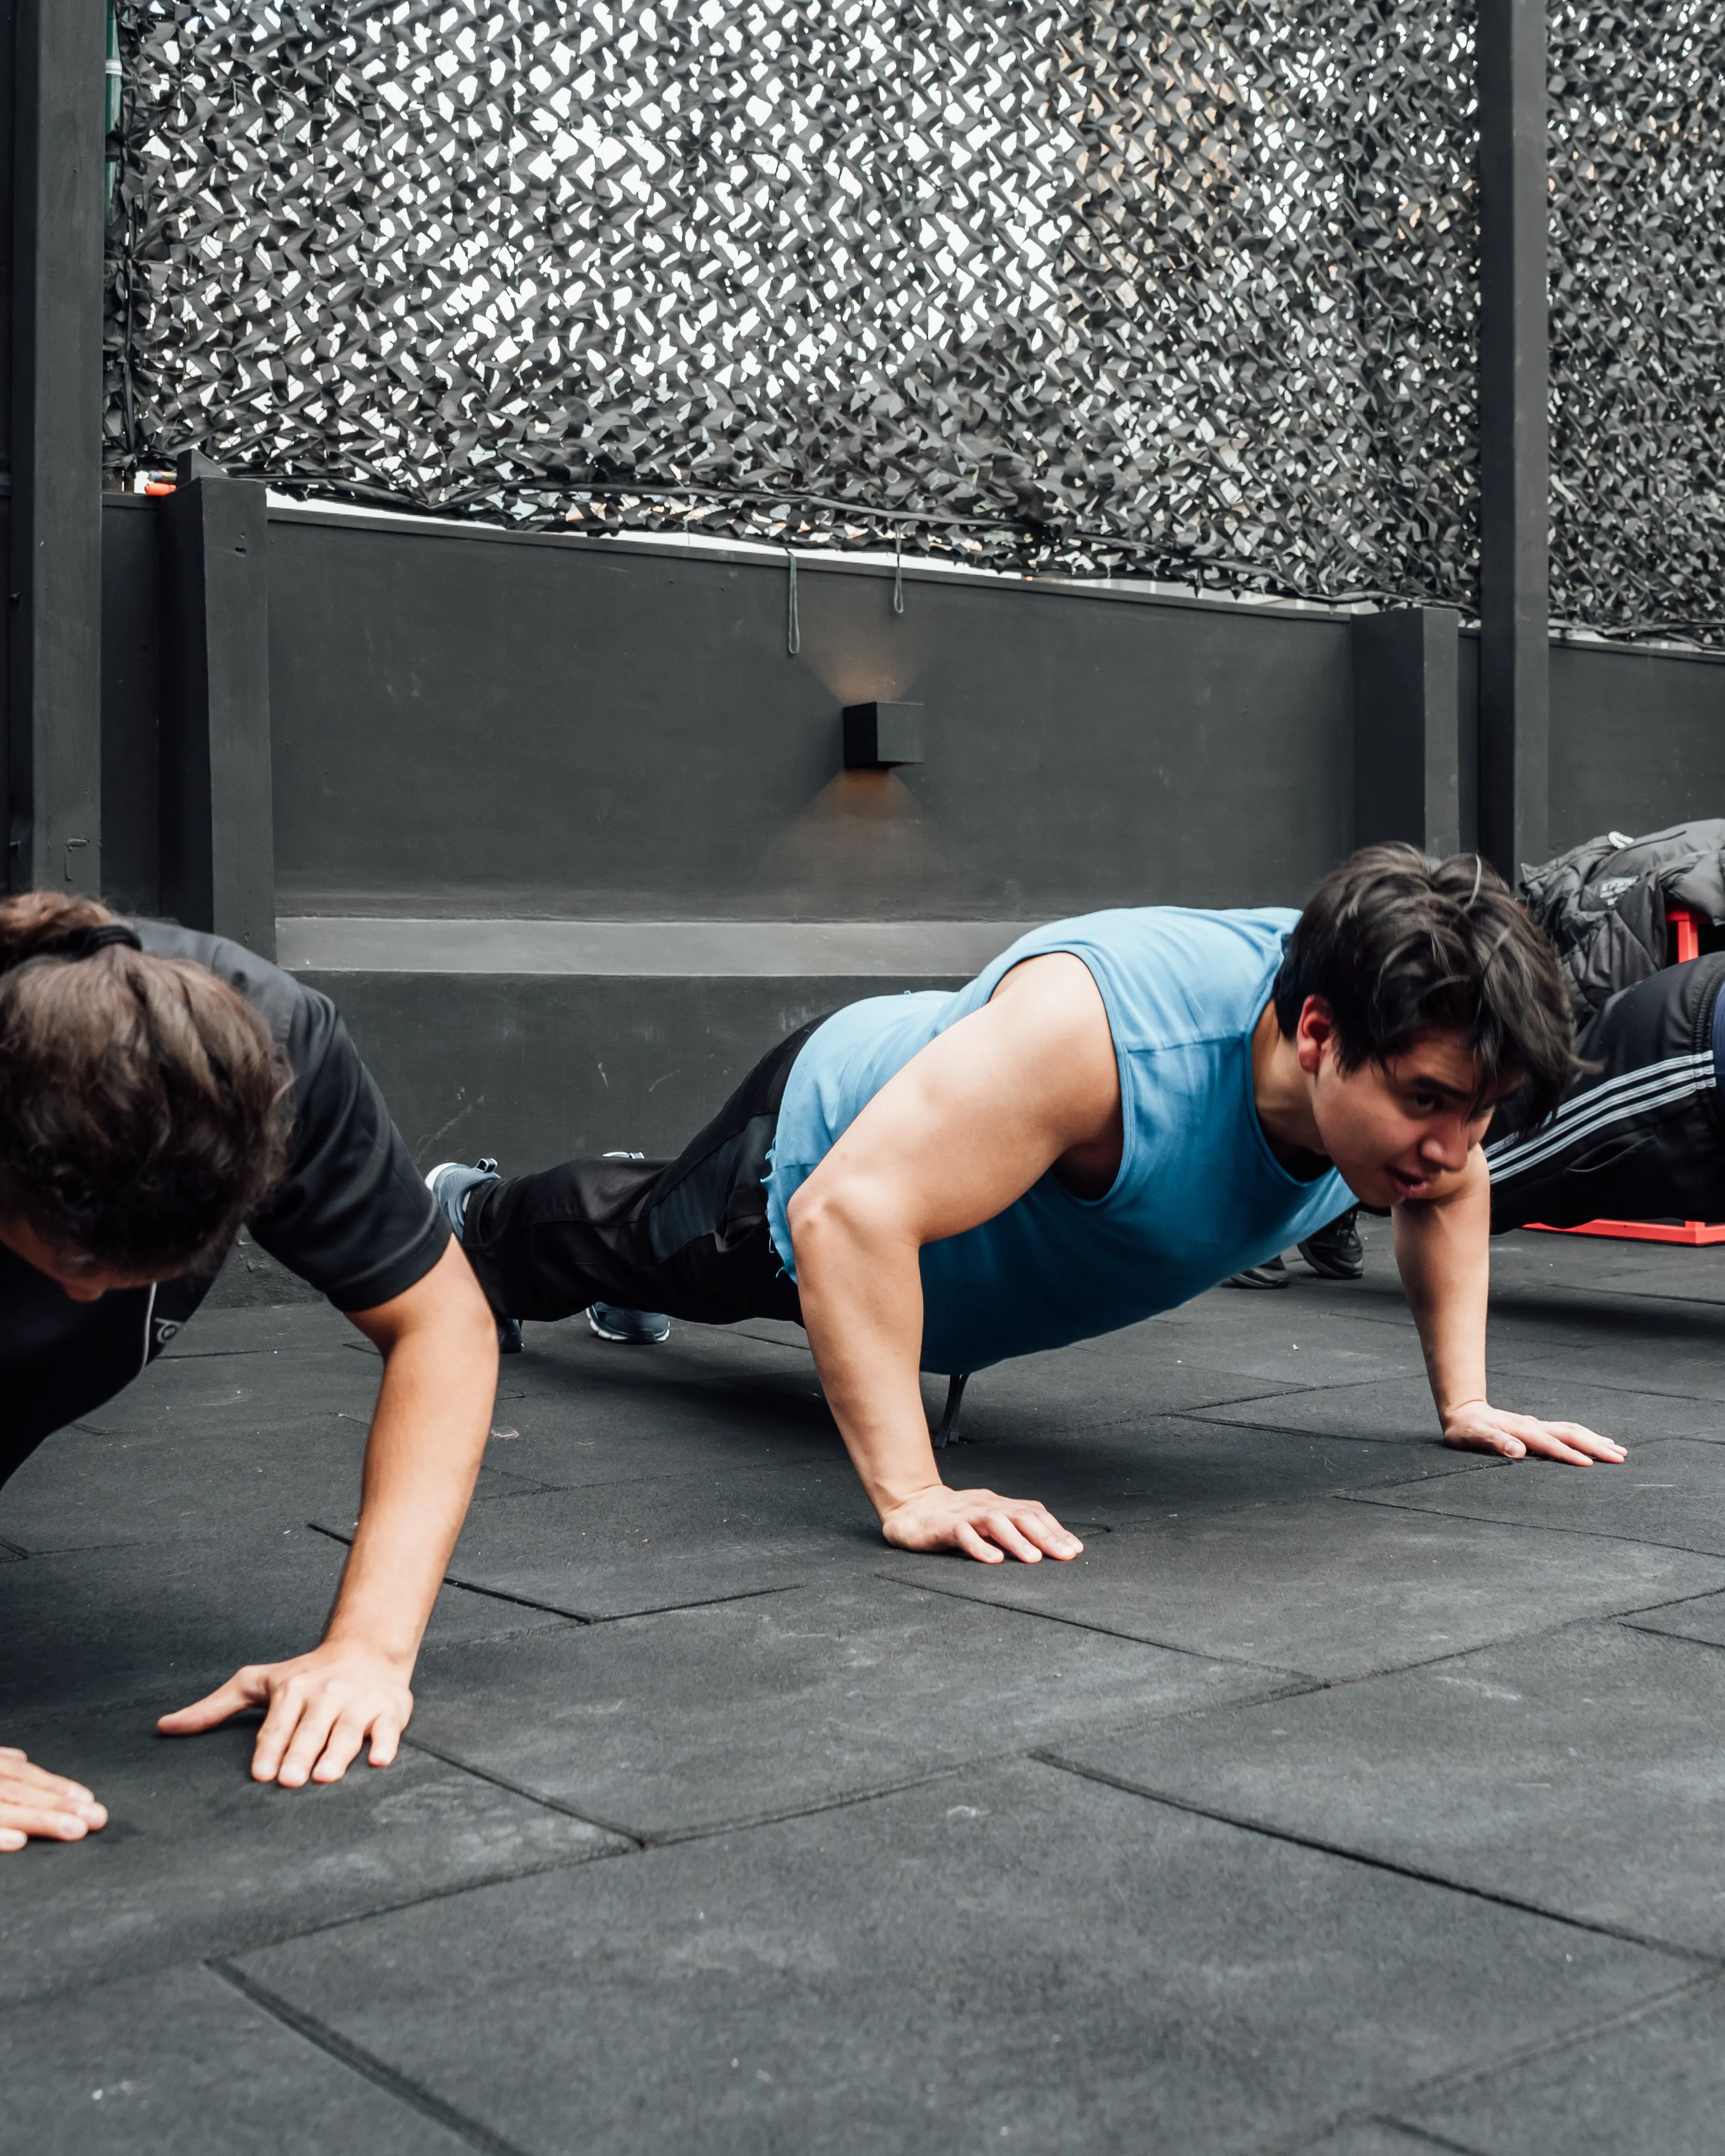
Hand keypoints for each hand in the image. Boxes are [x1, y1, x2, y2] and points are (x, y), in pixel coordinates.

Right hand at [0, 1747, 107, 1851]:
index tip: (88, 1799)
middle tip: (97, 1817)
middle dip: (61, 1805)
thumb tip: (20, 1759)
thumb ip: (1, 1765)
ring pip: (5, 1811)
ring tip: (76, 1829)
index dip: (57, 1787)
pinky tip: (20, 1842)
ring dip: (43, 1819)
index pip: (25, 1776)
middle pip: (22, 1794)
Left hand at [156, 1641, 414, 1787]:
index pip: (278, 1724)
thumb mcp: (258, 1683)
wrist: (366, 1650)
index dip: (270, 1749)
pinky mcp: (389, 1709)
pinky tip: (380, 1759)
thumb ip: (213, 1709)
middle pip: (311, 1730)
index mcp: (293, 1689)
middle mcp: (326, 1693)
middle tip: (289, 1779)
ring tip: (325, 1776)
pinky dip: (386, 1743)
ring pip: (348, 1730)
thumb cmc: (306, 1675)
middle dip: (300, 1754)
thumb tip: (163, 1728)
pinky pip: (389, 1729)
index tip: (262, 1773)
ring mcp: (359, 1701)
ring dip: (337, 1753)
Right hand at [880, 1484, 1084, 1564]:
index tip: (1075, 1549)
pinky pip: (963, 1533)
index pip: (1032, 1513)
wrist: (909, 1507)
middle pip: (1020, 1515)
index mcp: (998, 1505)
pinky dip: (979, 1546)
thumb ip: (1011, 1529)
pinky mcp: (943, 1525)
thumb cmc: (952, 1519)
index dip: (1055, 1530)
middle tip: (1065, 1555)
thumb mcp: (986, 1521)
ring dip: (1017, 1540)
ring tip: (1034, 1559)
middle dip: (1046, 1536)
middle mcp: (985, 1505)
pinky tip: (993, 1560)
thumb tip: (1047, 1546)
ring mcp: (965, 1514)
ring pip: (994, 1521)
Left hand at [1442, 1398, 1626, 1466]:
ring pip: (1573, 1430)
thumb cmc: (1465, 1429)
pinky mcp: (1538, 1427)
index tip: (1590, 1464)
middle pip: (1570, 1433)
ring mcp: (1537, 1425)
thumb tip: (1518, 1451)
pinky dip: (1586, 1435)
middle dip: (1595, 1445)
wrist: (1462, 1411)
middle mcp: (1533, 1426)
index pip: (1550, 1444)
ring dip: (1596, 1439)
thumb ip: (1494, 1442)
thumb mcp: (1472, 1437)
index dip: (1569, 1454)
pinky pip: (1567, 1430)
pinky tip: (1597, 1441)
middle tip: (1620, 1457)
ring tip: (1619, 1450)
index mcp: (1520, 1431)